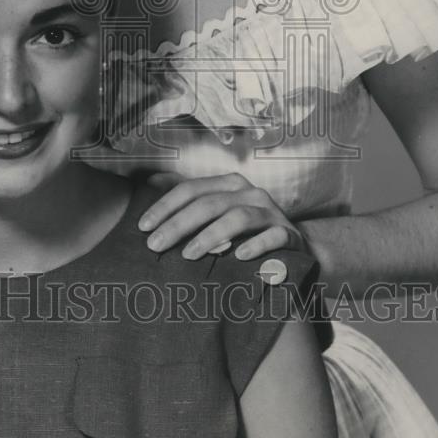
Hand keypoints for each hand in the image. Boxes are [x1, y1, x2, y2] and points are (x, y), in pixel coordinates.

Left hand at [137, 172, 305, 259]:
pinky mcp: (289, 234)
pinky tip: (238, 255)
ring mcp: (272, 212)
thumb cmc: (247, 230)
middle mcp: (250, 193)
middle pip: (209, 203)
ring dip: (210, 235)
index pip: (191, 189)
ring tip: (188, 255)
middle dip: (178, 224)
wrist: (294, 246)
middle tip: (155, 245)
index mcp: (229, 184)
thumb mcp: (218, 210)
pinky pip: (273, 236)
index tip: (143, 227)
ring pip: (238, 217)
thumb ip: (188, 197)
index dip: (165, 206)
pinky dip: (256, 245)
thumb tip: (149, 181)